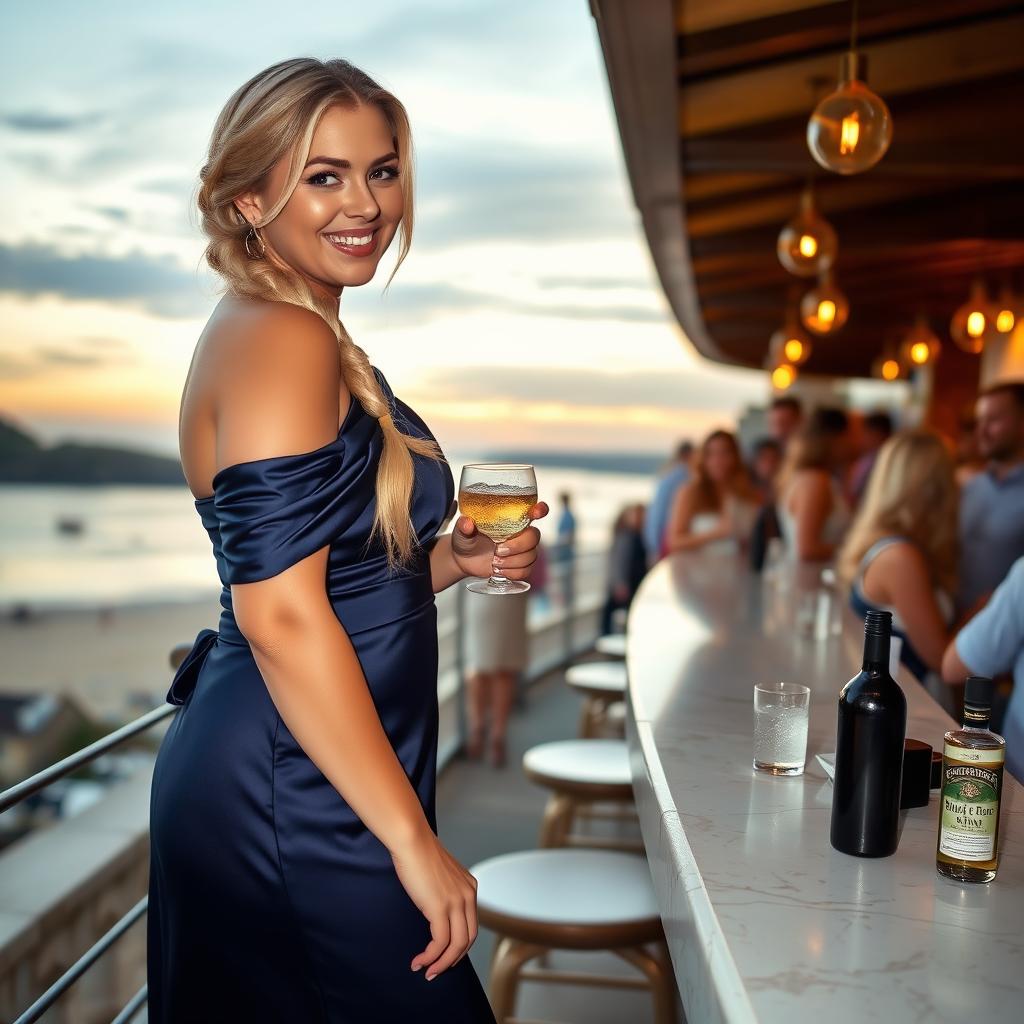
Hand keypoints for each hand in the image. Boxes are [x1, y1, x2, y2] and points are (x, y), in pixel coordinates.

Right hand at [391, 829, 479, 979]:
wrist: (411, 839)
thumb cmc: (419, 853)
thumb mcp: (439, 874)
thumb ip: (443, 890)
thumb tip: (434, 908)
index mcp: (470, 887)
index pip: (471, 925)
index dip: (459, 945)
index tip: (444, 955)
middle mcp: (468, 895)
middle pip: (468, 939)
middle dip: (453, 959)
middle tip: (436, 970)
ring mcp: (456, 902)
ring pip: (456, 946)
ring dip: (441, 963)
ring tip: (426, 971)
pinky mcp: (440, 907)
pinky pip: (439, 942)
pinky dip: (430, 956)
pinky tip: (419, 961)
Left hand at [451, 501, 549, 579]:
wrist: (463, 560)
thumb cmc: (466, 539)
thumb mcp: (462, 530)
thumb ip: (464, 525)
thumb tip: (467, 523)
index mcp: (510, 520)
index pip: (532, 511)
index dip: (540, 510)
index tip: (535, 512)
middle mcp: (519, 533)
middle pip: (534, 537)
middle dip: (517, 546)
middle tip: (497, 551)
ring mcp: (521, 550)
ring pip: (531, 556)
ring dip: (512, 562)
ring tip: (494, 562)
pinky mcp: (519, 565)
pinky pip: (526, 571)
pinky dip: (512, 573)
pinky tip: (499, 570)